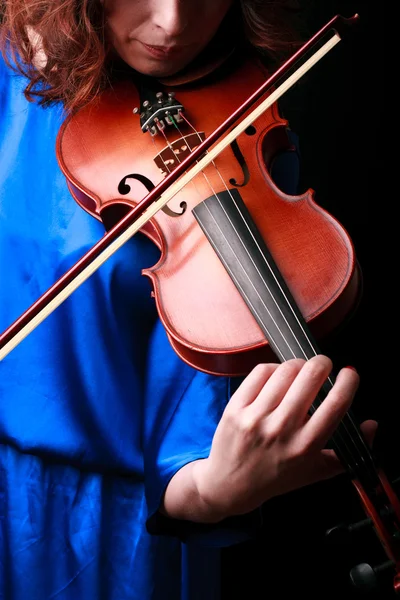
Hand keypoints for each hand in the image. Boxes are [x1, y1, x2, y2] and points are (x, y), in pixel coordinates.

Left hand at [194, 354, 376, 517]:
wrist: (230, 485)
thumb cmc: (276, 477)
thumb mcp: (317, 471)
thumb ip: (348, 451)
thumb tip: (372, 425)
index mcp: (306, 446)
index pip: (335, 404)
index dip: (348, 381)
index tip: (349, 373)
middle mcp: (282, 430)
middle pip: (310, 376)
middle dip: (322, 363)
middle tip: (324, 365)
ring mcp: (256, 417)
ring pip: (285, 370)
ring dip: (298, 364)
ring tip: (300, 371)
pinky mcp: (236, 407)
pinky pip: (260, 372)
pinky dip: (273, 368)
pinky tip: (277, 376)